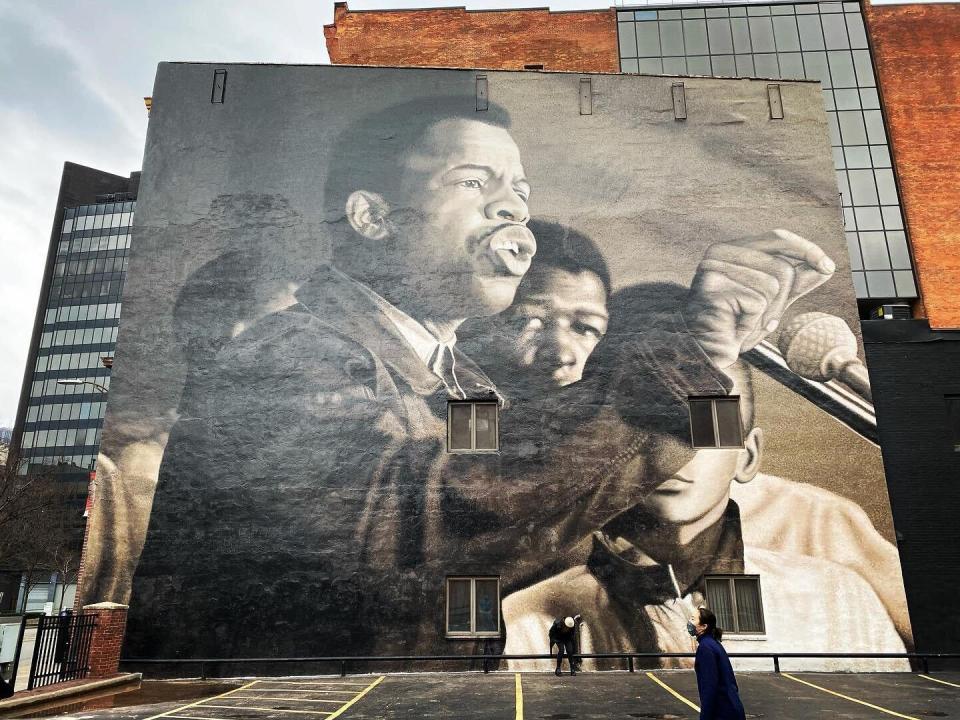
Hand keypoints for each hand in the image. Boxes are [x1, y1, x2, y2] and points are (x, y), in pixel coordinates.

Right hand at [683, 230, 834, 368]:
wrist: (709, 350)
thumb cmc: (737, 323)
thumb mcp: (772, 299)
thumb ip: (796, 282)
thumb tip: (826, 266)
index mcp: (732, 247)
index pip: (778, 237)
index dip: (806, 250)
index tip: (828, 267)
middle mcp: (720, 251)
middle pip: (780, 266)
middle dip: (784, 298)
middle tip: (769, 320)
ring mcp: (713, 268)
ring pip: (771, 285)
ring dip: (768, 313)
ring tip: (748, 322)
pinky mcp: (713, 289)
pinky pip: (757, 302)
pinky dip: (753, 321)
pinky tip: (737, 326)